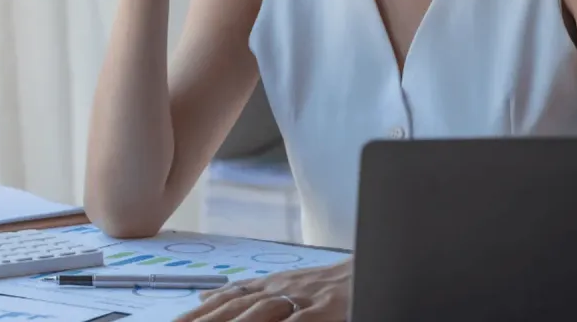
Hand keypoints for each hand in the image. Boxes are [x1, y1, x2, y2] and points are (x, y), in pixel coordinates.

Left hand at [172, 259, 352, 321]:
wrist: (378, 262)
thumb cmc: (333, 284)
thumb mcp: (287, 283)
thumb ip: (249, 290)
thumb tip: (206, 293)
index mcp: (271, 283)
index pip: (227, 299)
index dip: (198, 313)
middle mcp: (282, 288)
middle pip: (235, 308)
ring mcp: (304, 299)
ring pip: (259, 314)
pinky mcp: (326, 310)